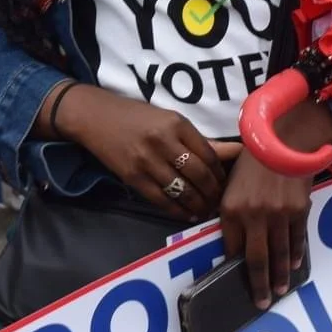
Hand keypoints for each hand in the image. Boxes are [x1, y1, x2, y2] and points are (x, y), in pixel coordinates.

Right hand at [58, 85, 226, 219]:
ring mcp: (147, 161)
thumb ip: (201, 140)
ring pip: (182, 190)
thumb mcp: (170, 120)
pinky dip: (177, 210)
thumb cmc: (137, 116)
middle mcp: (164, 142)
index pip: (209, 155)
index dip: (221, 173)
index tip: (226, 183)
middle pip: (199, 175)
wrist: (96, 118)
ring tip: (206, 210)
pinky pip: (161, 200)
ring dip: (198, 205)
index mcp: (177, 124)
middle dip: (213, 192)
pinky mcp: (133, 177)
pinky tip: (187, 214)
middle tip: (219, 201)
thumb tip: (234, 151)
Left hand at [219, 103, 331, 308]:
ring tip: (280, 290)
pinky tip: (294, 265)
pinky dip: (296, 254)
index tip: (238, 285)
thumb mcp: (232, 185)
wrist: (283, 140)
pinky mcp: (298, 210)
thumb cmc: (253, 162)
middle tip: (262, 303)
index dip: (236, 269)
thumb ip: (231, 213)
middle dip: (259, 286)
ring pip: (279, 254)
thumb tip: (234, 242)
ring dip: (280, 276)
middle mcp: (252, 215)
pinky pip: (297, 239)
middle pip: (256, 260)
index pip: (232, 249)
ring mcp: (277, 214)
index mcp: (230, 209)